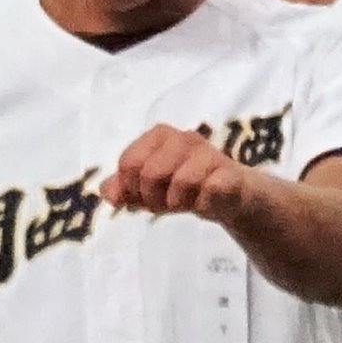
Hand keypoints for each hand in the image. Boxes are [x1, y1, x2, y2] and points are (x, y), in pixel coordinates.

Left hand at [103, 121, 255, 225]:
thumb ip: (121, 187)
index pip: (128, 164)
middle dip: (153, 198)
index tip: (143, 195)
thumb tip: (108, 194)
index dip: (131, 188)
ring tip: (187, 201)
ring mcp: (210, 155)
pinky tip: (207, 203)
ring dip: (178, 203)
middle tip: (165, 202)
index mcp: (159, 135)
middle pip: (149, 174)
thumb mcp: (147, 188)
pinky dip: (203, 206)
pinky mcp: (232, 175)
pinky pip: (210, 191)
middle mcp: (185, 138)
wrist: (233, 196)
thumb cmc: (184, 187)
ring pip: (181, 182)